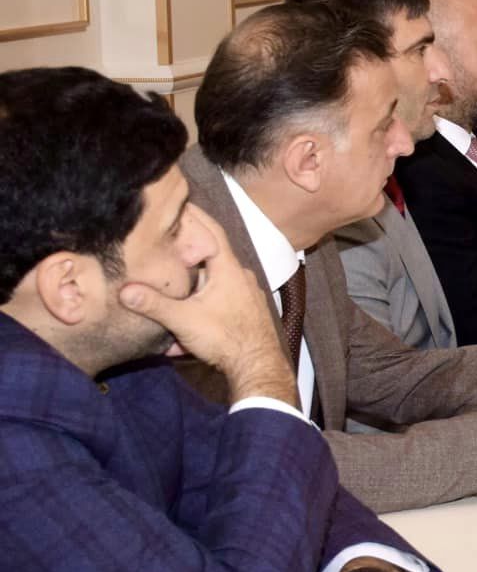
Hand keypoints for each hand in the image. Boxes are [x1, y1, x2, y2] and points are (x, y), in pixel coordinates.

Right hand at [117, 207, 294, 403]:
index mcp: (228, 270)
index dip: (196, 216)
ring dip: (190, 293)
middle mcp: (240, 278)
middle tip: (165, 249)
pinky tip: (180, 338)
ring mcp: (245, 296)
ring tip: (169, 295)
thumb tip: (125, 290)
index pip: (212, 232)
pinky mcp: (244, 314)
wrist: (257, 367)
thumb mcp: (184, 320)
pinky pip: (217, 306)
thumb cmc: (226, 338)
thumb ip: (154, 304)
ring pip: (212, 285)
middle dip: (187, 256)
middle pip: (210, 258)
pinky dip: (199, 313)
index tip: (182, 204)